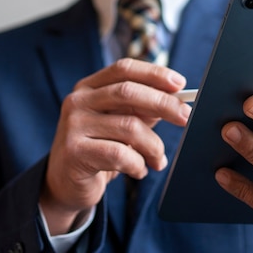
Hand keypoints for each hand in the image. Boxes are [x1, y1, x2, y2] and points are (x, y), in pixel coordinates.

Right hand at [41, 58, 191, 234]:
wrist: (67, 183)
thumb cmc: (100, 148)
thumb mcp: (121, 123)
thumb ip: (143, 109)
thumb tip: (177, 100)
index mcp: (89, 87)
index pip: (124, 69)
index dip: (154, 73)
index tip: (181, 83)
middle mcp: (77, 101)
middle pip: (128, 92)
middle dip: (163, 104)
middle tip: (186, 117)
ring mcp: (73, 126)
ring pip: (129, 127)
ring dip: (153, 147)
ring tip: (158, 160)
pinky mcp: (75, 152)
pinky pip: (121, 155)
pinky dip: (138, 165)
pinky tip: (139, 171)